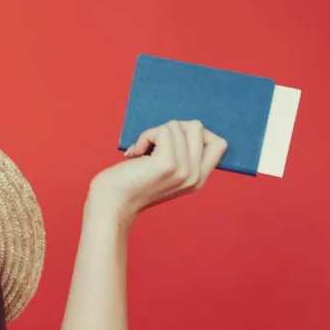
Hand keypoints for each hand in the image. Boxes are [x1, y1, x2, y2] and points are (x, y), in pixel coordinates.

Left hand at [87, 120, 228, 222]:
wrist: (110, 205)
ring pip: (179, 126)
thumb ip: (181, 155)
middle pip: (198, 128)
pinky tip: (135, 153)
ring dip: (154, 133)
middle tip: (152, 145)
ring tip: (141, 152)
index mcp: (198, 179)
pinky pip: (164, 130)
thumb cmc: (130, 184)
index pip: (219, 144)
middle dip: (170, 129)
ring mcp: (184, 170)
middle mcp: (196, 176)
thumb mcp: (164, 171)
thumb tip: (183, 125)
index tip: (169, 143)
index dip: (193, 134)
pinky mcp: (168, 164)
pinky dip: (146, 135)